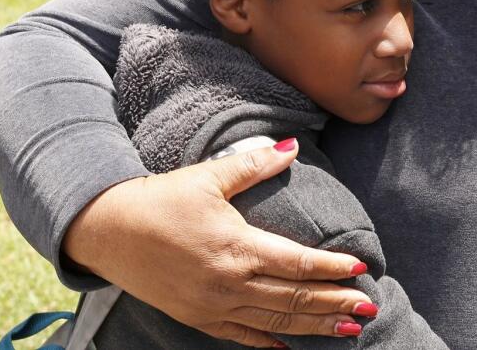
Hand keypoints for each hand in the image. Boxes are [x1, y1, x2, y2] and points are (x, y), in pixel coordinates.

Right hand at [64, 139, 372, 346]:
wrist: (106, 231)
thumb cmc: (160, 200)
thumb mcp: (208, 176)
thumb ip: (254, 164)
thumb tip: (291, 146)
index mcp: (236, 247)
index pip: (297, 262)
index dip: (331, 268)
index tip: (360, 269)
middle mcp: (229, 283)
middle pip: (294, 297)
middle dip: (335, 303)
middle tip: (369, 306)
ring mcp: (214, 306)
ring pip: (275, 321)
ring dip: (314, 326)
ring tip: (349, 328)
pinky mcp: (198, 318)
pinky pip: (242, 336)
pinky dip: (270, 341)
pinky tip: (292, 346)